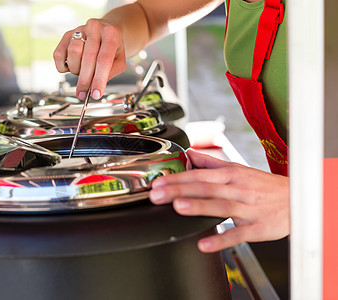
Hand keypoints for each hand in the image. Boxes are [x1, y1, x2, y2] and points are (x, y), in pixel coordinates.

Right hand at [53, 19, 126, 99]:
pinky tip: (71, 66)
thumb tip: (92, 89)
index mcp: (111, 34)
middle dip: (85, 80)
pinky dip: (63, 66)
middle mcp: (94, 28)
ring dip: (76, 69)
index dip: (99, 79)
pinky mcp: (66, 35)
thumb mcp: (119, 62)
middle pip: (88, 58)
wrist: (107, 30)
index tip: (95, 95)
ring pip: (73, 54)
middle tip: (83, 94)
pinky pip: (59, 55)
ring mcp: (79, 29)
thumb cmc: (113, 49)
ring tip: (83, 71)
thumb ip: (108, 74)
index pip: (104, 59)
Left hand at [149, 149, 289, 252]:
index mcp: (231, 175)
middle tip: (156, 194)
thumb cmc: (263, 185)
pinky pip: (238, 234)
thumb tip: (188, 153)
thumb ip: (210, 163)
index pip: (199, 175)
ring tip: (178, 207)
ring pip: (221, 206)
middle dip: (179, 190)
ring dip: (199, 207)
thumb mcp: (238, 169)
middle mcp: (237, 189)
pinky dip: (221, 239)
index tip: (157, 182)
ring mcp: (248, 208)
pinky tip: (204, 244)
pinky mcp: (257, 227)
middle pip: (205, 188)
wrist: (296, 199)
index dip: (177, 178)